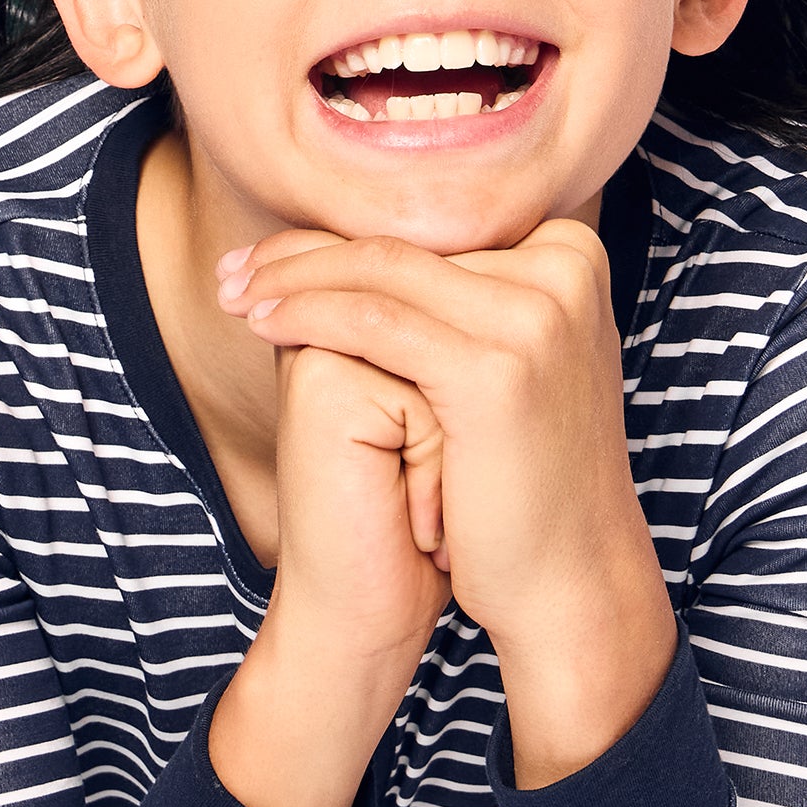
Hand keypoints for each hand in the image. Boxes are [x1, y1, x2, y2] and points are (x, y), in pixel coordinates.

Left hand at [222, 223, 674, 785]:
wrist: (574, 579)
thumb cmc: (524, 474)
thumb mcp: (511, 359)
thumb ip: (462, 297)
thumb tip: (362, 243)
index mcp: (572, 254)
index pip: (430, 228)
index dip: (340, 234)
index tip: (271, 252)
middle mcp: (566, 267)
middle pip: (406, 243)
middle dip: (305, 254)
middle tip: (235, 268)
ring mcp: (537, 316)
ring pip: (381, 273)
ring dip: (290, 279)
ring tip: (233, 294)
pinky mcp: (498, 369)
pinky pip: (375, 323)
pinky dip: (307, 315)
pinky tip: (262, 325)